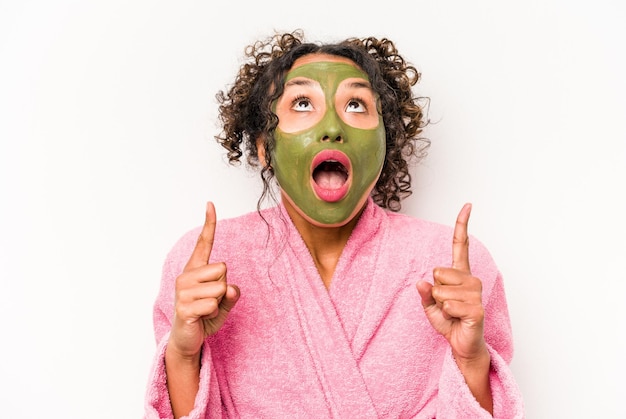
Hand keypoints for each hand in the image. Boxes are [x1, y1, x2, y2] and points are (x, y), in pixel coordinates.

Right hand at [168, 202, 239, 359]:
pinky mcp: (184, 308)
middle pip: (223, 268)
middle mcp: (186, 276)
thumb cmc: (205, 316)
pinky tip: (202, 319)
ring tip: (206, 310)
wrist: (188, 339)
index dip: (209, 224)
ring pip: (221, 287)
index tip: (210, 204)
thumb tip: (231, 288)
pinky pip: (213, 305)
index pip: (204, 243)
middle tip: (210, 301)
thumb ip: (231, 294)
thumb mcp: (224, 303)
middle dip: (223, 287)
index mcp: (195, 270)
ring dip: (219, 303)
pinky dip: (214, 314)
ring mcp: (183, 292)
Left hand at [416, 203, 486, 362]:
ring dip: (441, 305)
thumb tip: (421, 281)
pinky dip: (447, 314)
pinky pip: (449, 305)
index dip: (463, 225)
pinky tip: (457, 319)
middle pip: (438, 272)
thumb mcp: (430, 306)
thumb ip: (425, 293)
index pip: (461, 245)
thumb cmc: (449, 321)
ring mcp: (476, 293)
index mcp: (460, 274)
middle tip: (446, 304)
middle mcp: (471, 279)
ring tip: (452, 312)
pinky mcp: (477, 308)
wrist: (462, 344)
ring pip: (441, 290)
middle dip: (436, 291)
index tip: (468, 205)